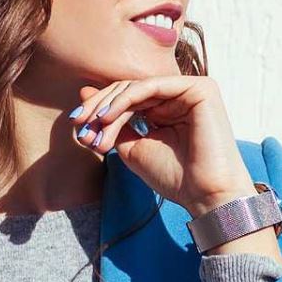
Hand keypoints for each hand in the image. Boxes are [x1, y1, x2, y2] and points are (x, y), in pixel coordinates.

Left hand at [69, 76, 256, 216]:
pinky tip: (108, 116)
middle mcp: (179, 95)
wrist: (205, 195)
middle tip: (79, 123)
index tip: (77, 125)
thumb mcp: (132, 147)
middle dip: (100, 106)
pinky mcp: (200, 88)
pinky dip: (126, 99)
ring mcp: (190, 89)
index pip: (126, 98)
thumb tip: (84, 92)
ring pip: (137, 87)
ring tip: (94, 125)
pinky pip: (152, 86)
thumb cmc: (173, 177)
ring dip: (109, 106)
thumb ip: (111, 121)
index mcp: (166, 107)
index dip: (99, 109)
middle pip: (128, 89)